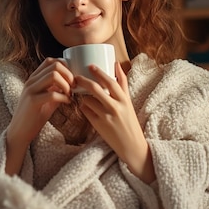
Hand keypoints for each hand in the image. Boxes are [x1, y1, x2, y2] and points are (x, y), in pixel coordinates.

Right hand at [5, 58, 72, 173]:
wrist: (19, 132)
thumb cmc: (34, 116)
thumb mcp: (46, 99)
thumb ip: (56, 90)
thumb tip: (71, 84)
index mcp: (34, 78)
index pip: (50, 61)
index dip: (65, 67)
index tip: (71, 80)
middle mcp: (31, 81)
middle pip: (54, 65)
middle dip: (69, 75)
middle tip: (73, 87)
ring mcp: (31, 90)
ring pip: (53, 75)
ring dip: (67, 85)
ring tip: (69, 95)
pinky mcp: (33, 102)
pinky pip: (53, 94)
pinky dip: (64, 97)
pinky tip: (67, 103)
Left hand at [75, 62, 154, 182]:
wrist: (132, 145)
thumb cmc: (129, 120)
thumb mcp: (128, 101)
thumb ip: (122, 83)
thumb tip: (115, 63)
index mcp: (124, 100)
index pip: (110, 82)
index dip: (98, 72)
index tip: (90, 66)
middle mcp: (115, 107)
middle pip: (95, 89)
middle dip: (82, 81)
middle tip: (76, 77)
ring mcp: (106, 117)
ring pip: (87, 100)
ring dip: (82, 96)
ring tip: (82, 95)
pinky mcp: (98, 125)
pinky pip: (85, 111)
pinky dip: (83, 107)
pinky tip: (86, 107)